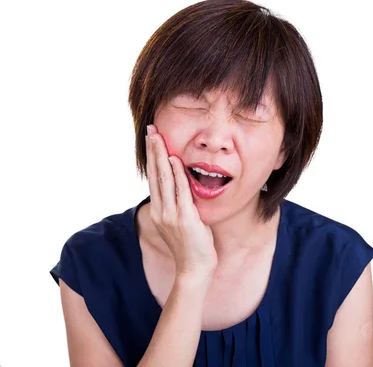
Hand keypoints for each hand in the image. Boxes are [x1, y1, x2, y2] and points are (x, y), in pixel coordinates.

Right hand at [146, 124, 217, 277]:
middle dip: (153, 150)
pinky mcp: (184, 219)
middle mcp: (161, 211)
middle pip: (155, 174)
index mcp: (159, 210)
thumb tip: (184, 186)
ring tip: (159, 137)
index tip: (152, 139)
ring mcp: (171, 215)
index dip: (153, 158)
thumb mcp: (183, 221)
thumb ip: (181, 204)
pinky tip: (176, 160)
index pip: (154, 178)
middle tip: (151, 129)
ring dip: (162, 156)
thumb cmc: (192, 245)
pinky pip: (181, 191)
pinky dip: (178, 174)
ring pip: (164, 179)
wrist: (195, 269)